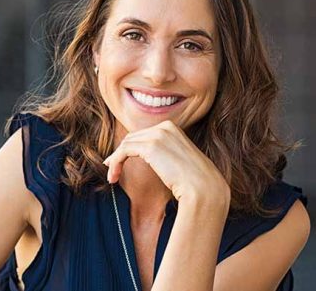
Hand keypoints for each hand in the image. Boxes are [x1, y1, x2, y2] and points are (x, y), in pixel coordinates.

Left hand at [103, 120, 229, 203]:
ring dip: (115, 161)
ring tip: (112, 177)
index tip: (119, 162)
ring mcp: (158, 135)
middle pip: (132, 138)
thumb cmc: (194, 181)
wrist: (203, 189)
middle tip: (112, 170)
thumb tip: (148, 157)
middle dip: (119, 153)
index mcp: (172, 127)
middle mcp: (164, 127)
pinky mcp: (150, 147)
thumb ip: (164, 154)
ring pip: (126, 144)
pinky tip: (113, 176)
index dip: (128, 148)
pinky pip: (124, 152)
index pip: (143, 135)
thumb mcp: (178, 160)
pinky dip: (115, 163)